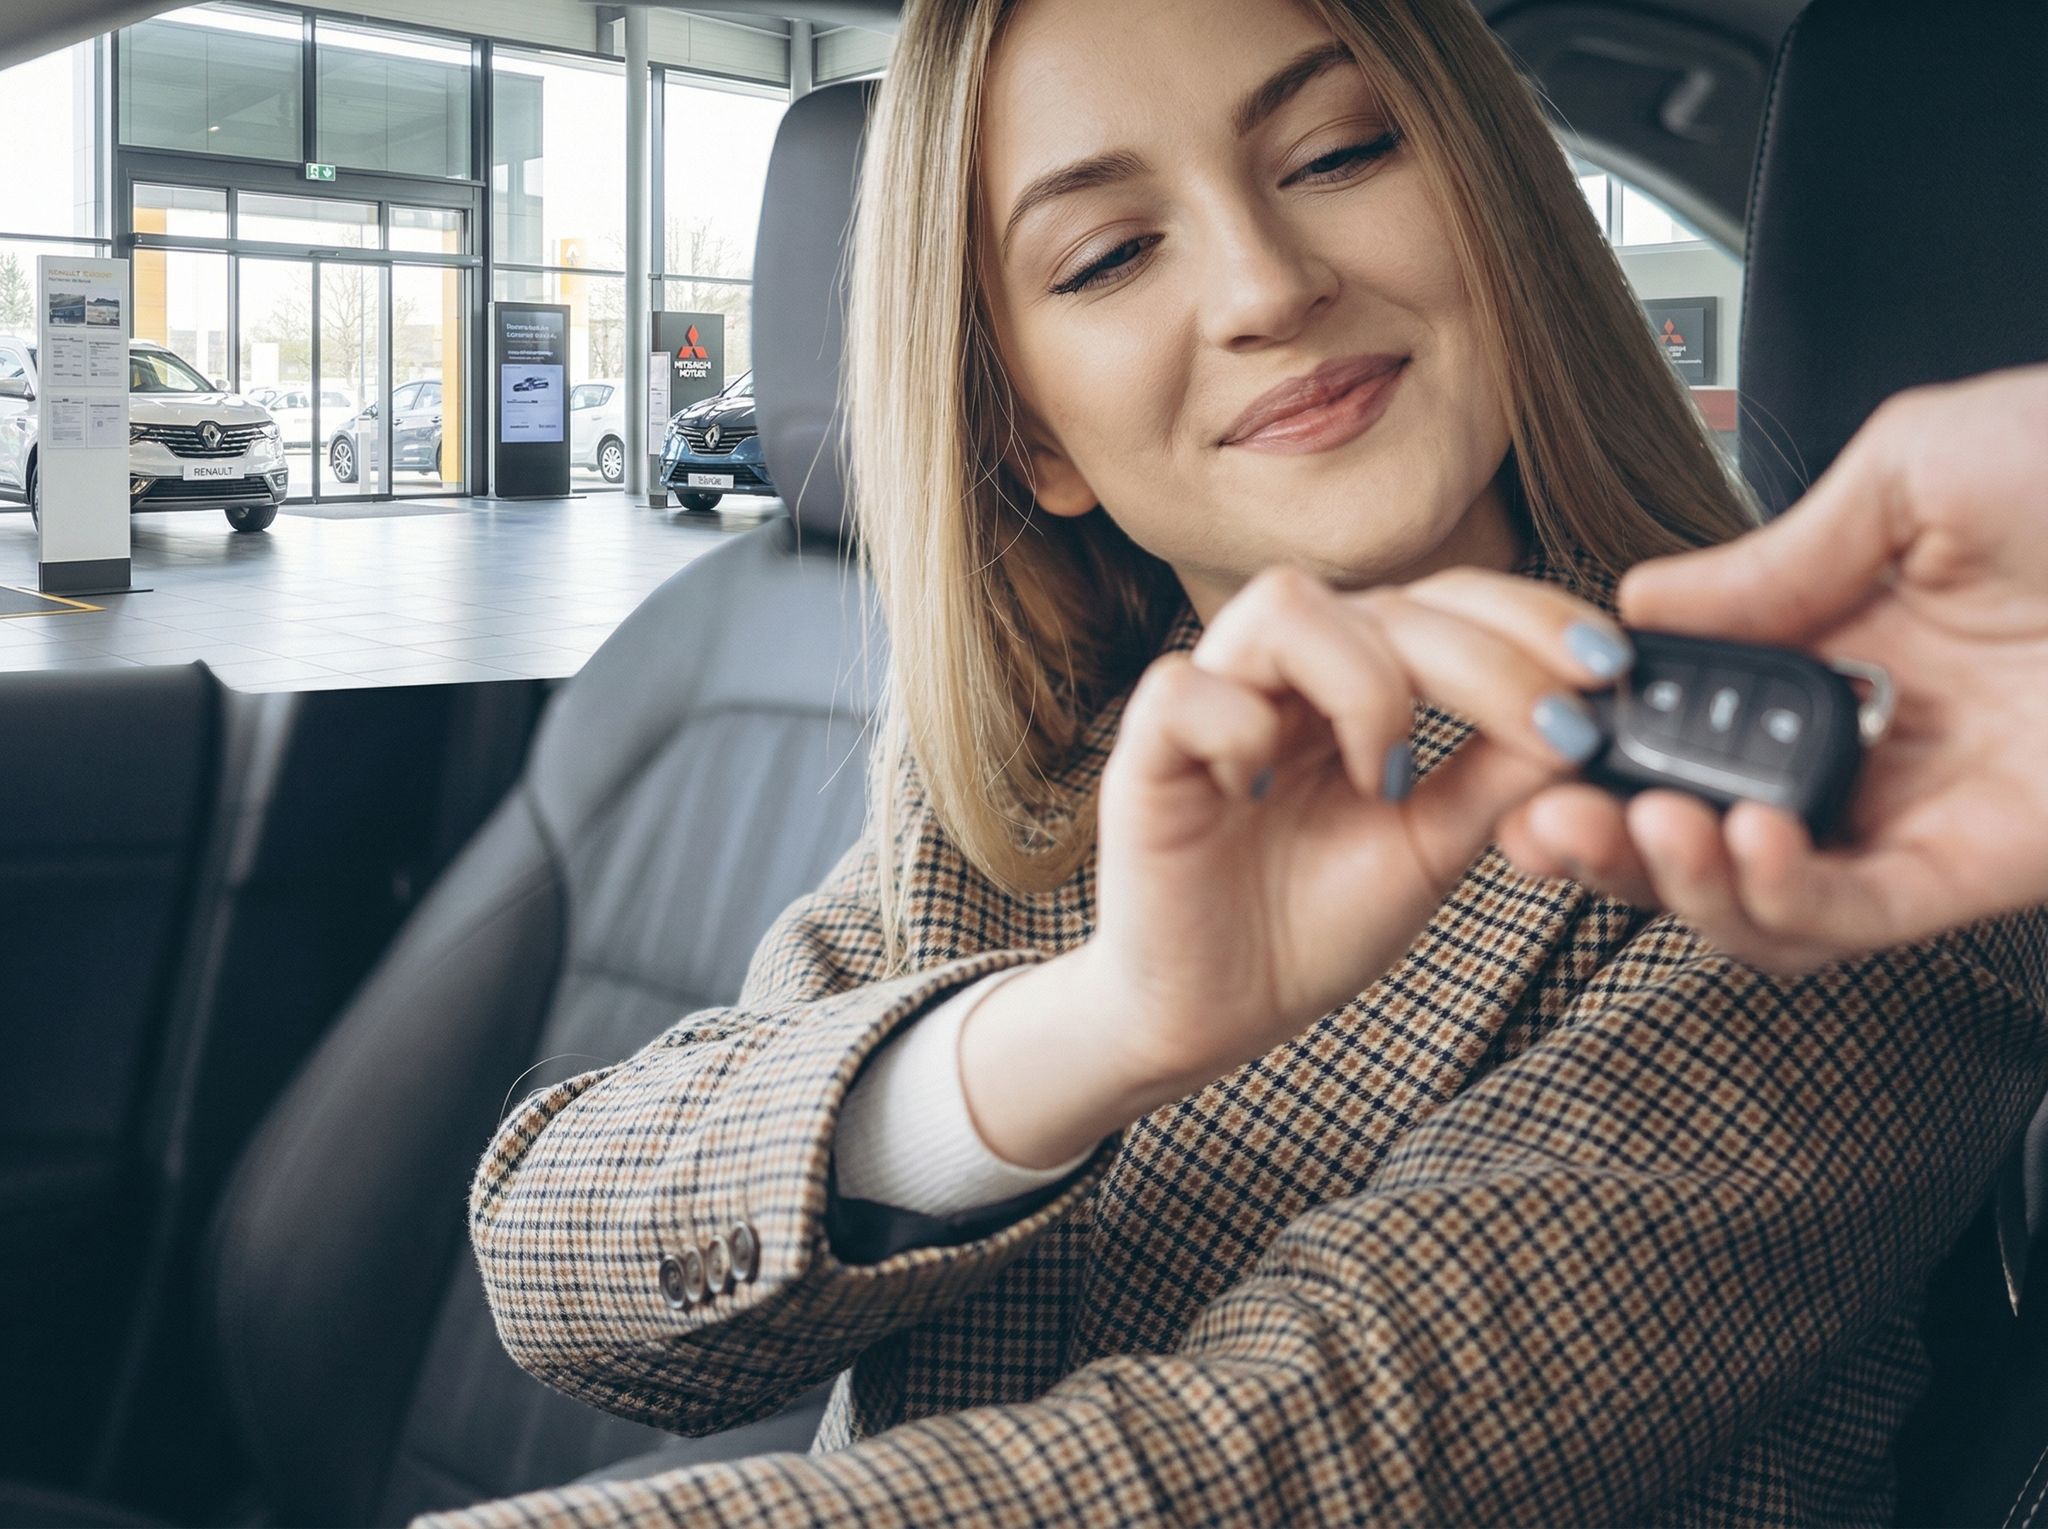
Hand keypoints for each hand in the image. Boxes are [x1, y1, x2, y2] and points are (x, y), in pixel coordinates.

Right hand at [960, 566, 1630, 1166]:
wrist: (1213, 1013)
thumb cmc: (1311, 925)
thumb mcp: (1433, 849)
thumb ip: (1498, 779)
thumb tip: (1591, 718)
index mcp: (1359, 679)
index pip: (1447, 601)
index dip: (1527, 616)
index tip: (1606, 666)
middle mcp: (1289, 672)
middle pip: (1386, 600)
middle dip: (1484, 658)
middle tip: (1551, 728)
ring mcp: (1214, 699)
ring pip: (1286, 606)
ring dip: (1363, 683)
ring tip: (1384, 777)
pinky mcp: (1145, 749)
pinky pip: (1187, 690)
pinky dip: (1242, 729)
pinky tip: (1263, 791)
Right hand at [1498, 365, 2047, 971]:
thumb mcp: (1917, 465)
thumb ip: (1772, 556)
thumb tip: (1644, 606)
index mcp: (1837, 642)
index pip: (1685, 719)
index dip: (1599, 741)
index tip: (1536, 738)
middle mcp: (1866, 738)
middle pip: (1700, 827)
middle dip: (1603, 842)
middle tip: (1541, 827)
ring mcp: (1923, 811)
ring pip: (1762, 900)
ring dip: (1678, 883)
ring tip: (1639, 829)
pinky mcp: (1987, 869)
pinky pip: (1859, 917)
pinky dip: (1785, 899)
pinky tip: (1747, 843)